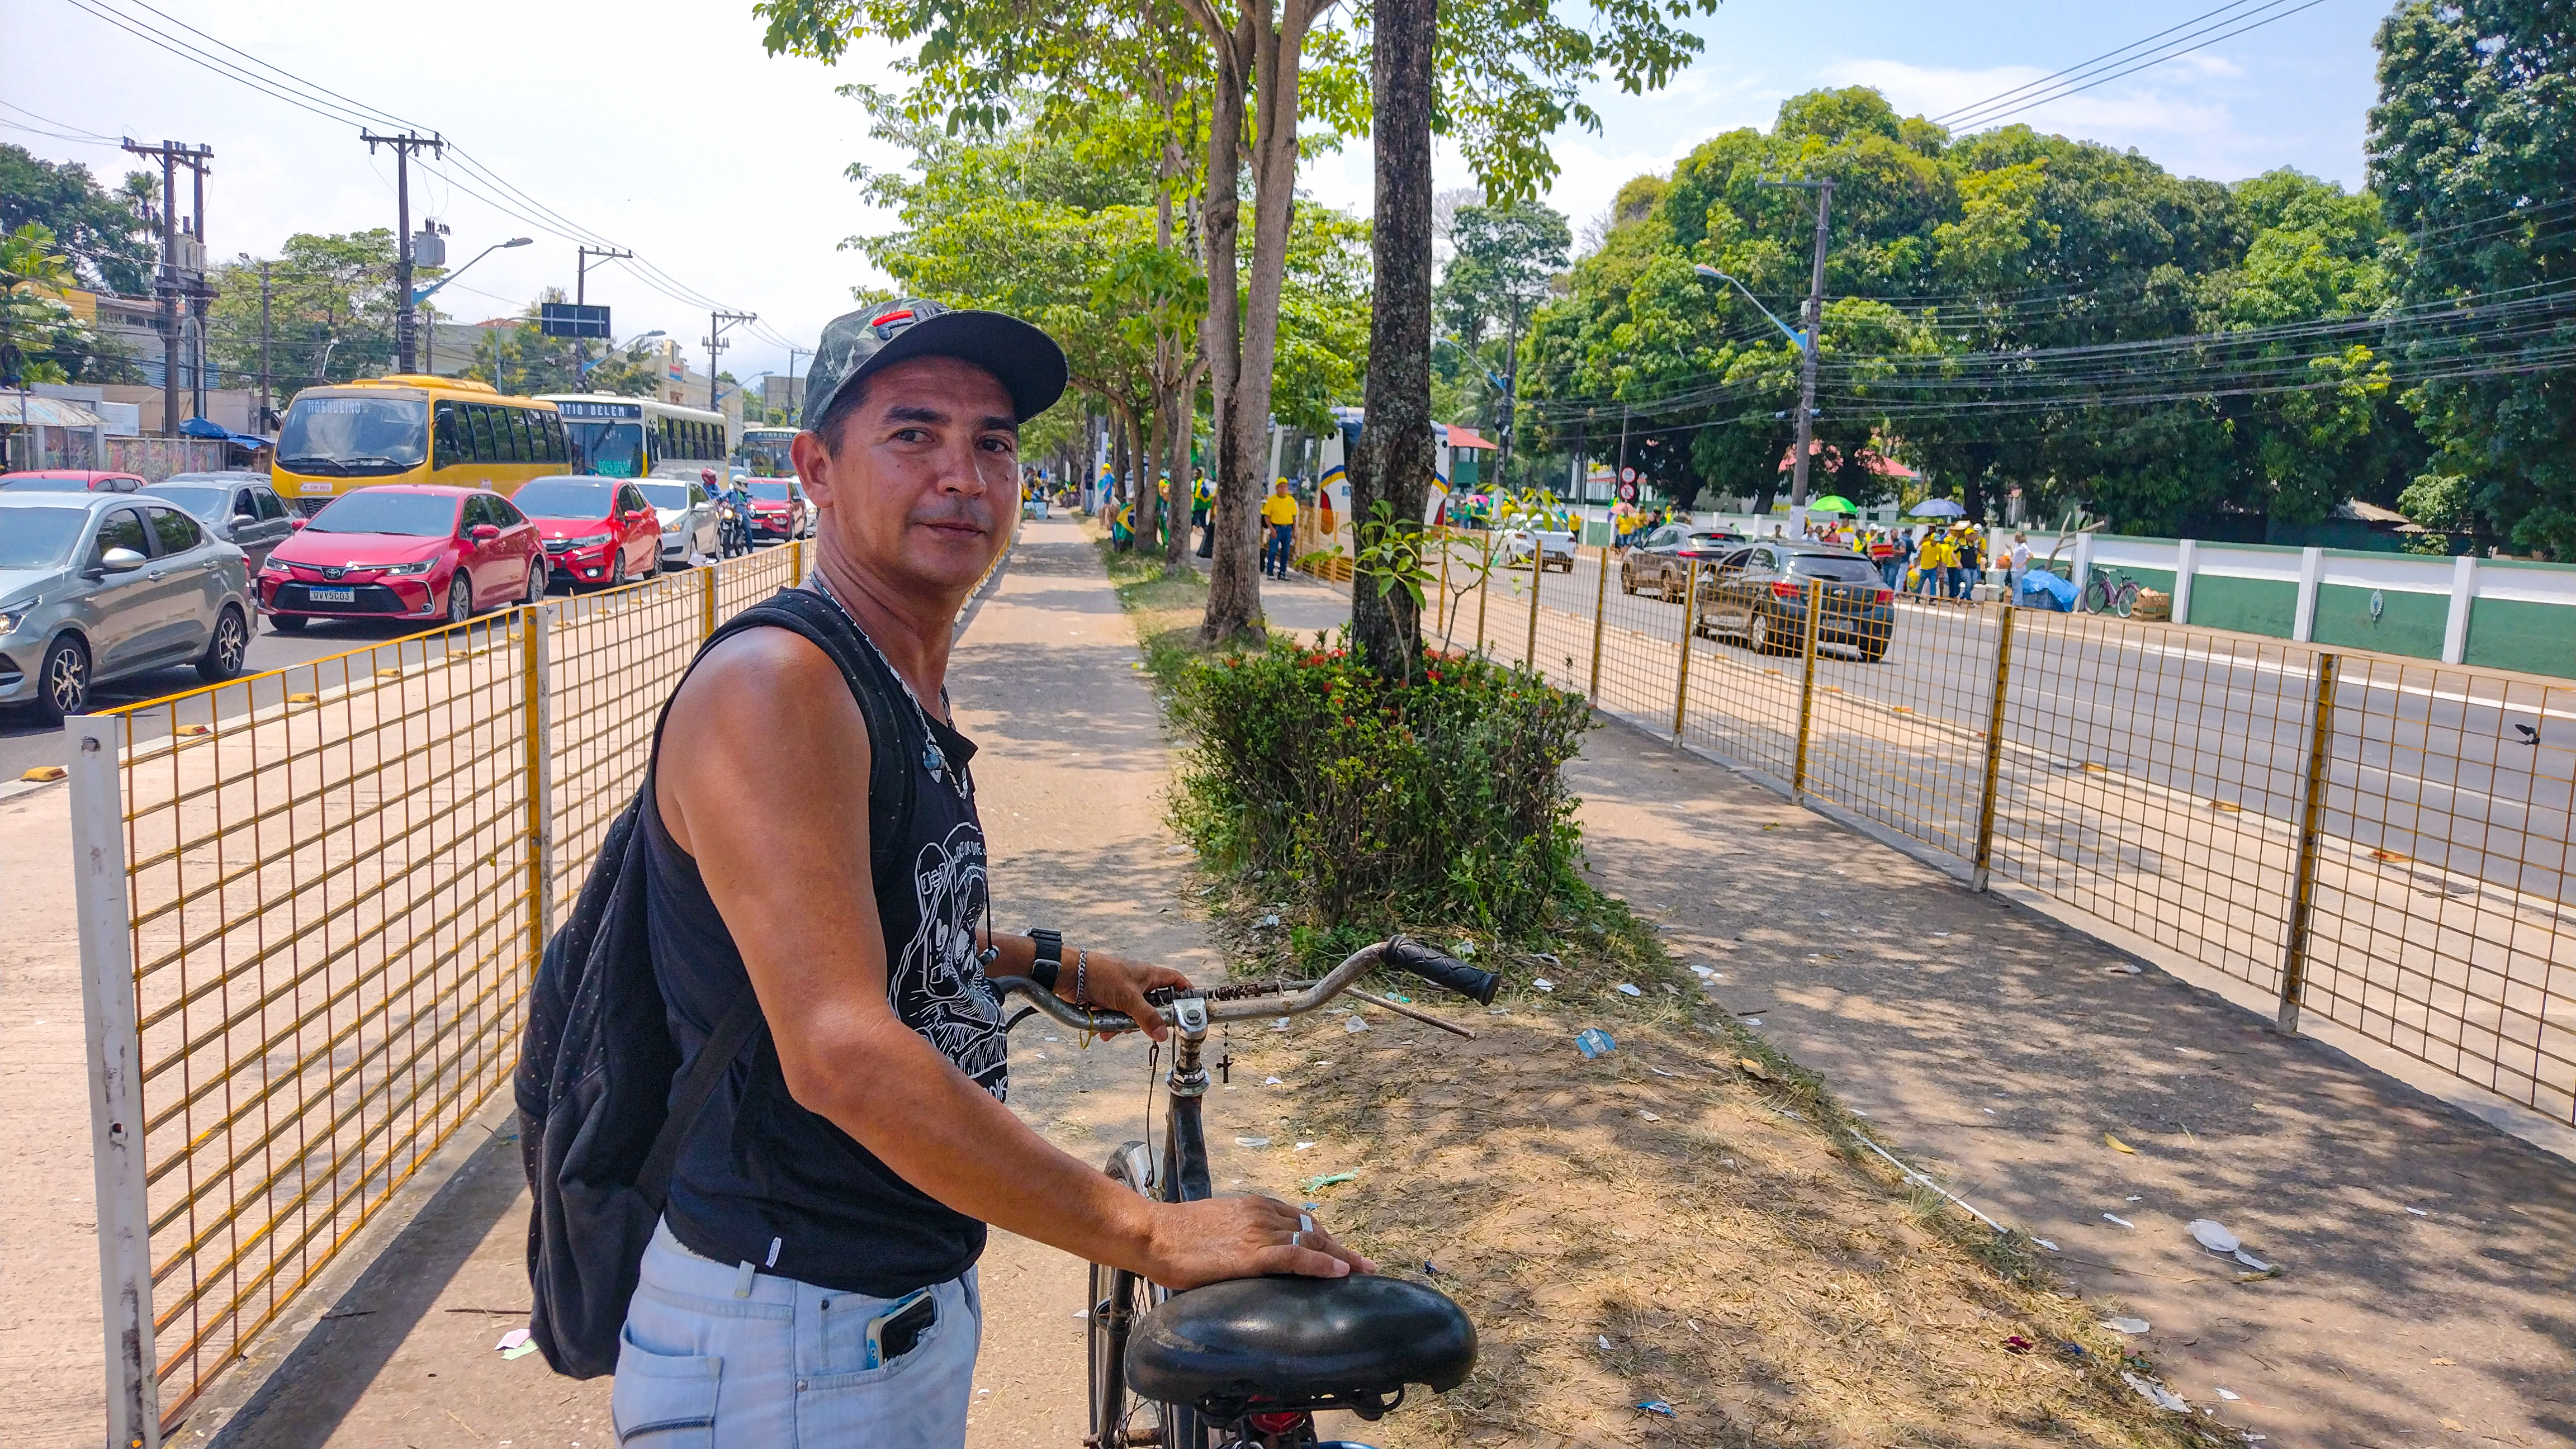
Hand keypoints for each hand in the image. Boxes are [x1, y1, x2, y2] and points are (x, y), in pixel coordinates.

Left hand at [1064, 948, 1190, 1042]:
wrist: (1069, 976)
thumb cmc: (1101, 975)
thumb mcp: (1129, 998)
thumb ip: (1147, 1017)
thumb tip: (1162, 1034)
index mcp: (1148, 975)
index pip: (1175, 981)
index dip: (1185, 992)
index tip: (1192, 1008)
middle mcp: (1137, 984)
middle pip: (1154, 1005)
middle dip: (1147, 1019)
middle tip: (1143, 1026)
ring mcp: (1122, 993)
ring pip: (1133, 1015)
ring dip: (1124, 1025)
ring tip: (1113, 1026)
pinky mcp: (1108, 1002)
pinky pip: (1116, 1019)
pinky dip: (1110, 1024)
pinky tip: (1102, 1029)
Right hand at [1145, 1194, 1377, 1290]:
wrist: (1153, 1234)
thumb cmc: (1177, 1235)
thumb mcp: (1216, 1228)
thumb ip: (1238, 1235)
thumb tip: (1247, 1254)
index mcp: (1254, 1206)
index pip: (1300, 1219)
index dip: (1324, 1237)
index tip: (1341, 1252)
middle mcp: (1261, 1214)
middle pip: (1312, 1230)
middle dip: (1341, 1248)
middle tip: (1365, 1265)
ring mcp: (1257, 1232)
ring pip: (1310, 1242)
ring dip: (1340, 1257)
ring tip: (1363, 1272)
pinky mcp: (1250, 1253)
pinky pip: (1294, 1256)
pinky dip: (1320, 1263)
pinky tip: (1339, 1272)